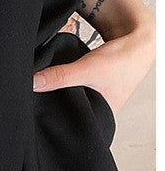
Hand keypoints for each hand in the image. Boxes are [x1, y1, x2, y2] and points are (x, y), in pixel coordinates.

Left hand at [32, 16, 154, 116]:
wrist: (137, 40)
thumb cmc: (123, 59)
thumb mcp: (88, 69)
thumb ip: (60, 76)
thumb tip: (33, 83)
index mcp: (103, 118)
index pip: (73, 130)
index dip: (55, 125)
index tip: (38, 116)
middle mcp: (99, 112)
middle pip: (68, 116)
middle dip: (53, 110)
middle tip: (36, 103)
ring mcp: (95, 100)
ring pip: (69, 103)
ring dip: (57, 97)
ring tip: (43, 93)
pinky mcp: (89, 88)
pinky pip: (70, 91)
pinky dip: (62, 87)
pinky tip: (52, 83)